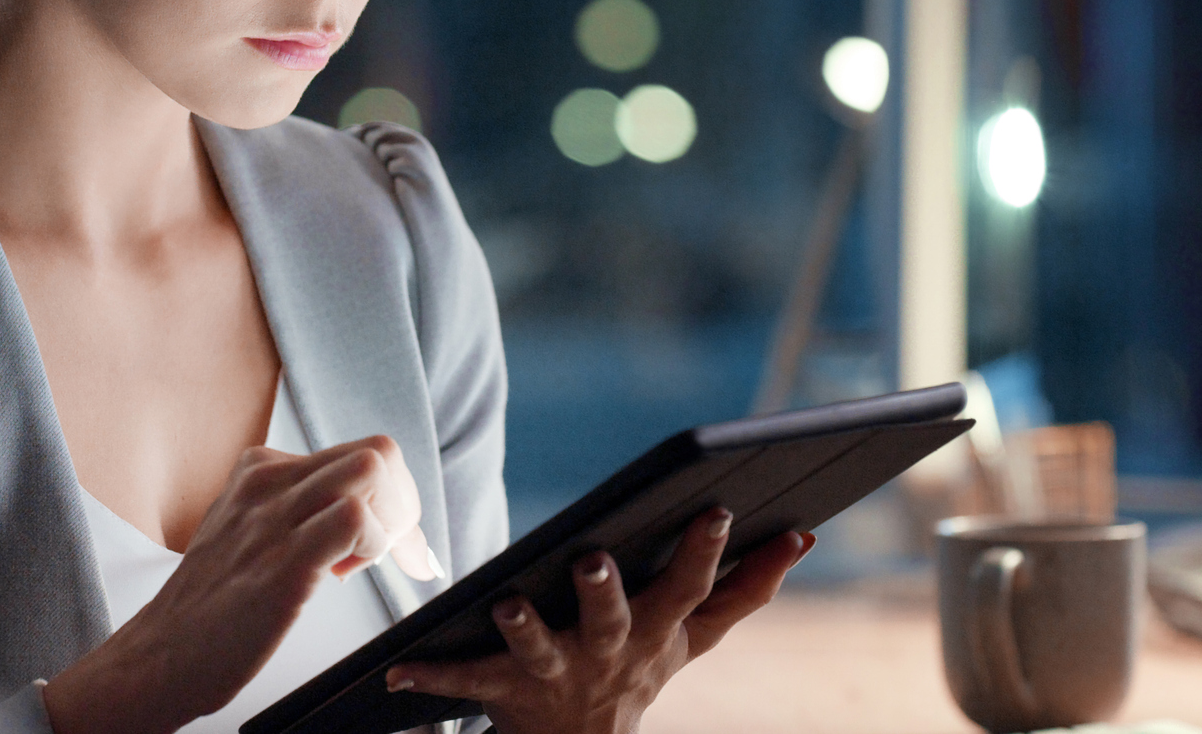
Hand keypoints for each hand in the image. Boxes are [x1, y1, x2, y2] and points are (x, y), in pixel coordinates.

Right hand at [42, 435, 434, 733]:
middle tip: (391, 553)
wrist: (159, 656)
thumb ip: (294, 512)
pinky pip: (355, 520)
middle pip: (376, 453)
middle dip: (403, 506)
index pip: (359, 453)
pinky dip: (371, 548)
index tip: (396, 542)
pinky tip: (340, 578)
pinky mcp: (282, 562)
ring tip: (360, 563)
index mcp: (261, 471)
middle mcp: (267, 482)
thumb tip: (363, 516)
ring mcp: (272, 519)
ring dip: (390, 523)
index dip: (392, 497)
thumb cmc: (208, 607)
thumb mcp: (246, 533)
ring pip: (371, 471)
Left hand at [383, 511, 810, 733]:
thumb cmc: (638, 670)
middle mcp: (609, 651)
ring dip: (523, 626)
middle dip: (606, 590)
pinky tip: (398, 665)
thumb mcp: (694, 637)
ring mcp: (556, 672)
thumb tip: (803, 537)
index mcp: (656, 630)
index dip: (705, 552)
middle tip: (594, 558)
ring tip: (505, 602)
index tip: (715, 510)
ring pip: (539, 648)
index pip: (688, 587)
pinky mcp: (504, 691)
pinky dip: (431, 674)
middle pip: (613, 617)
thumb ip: (746, 589)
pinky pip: (465, 681)